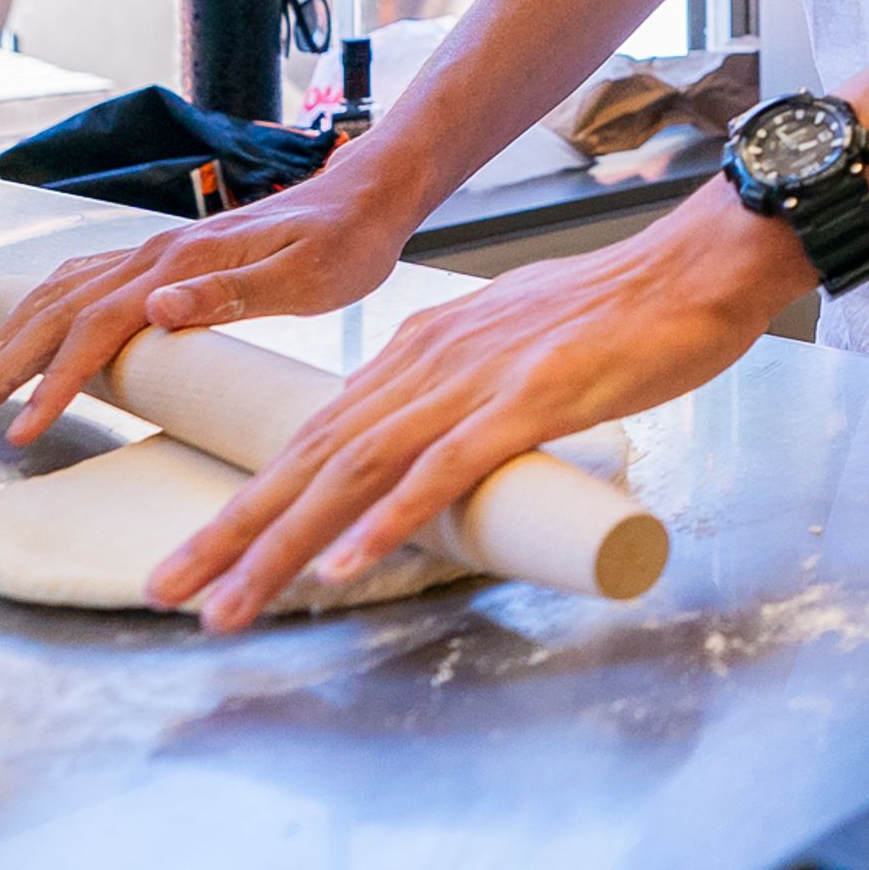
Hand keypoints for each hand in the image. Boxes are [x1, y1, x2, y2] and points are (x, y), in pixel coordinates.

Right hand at [0, 139, 423, 450]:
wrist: (366, 196)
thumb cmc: (346, 242)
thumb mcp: (308, 275)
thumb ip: (232, 292)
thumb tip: (155, 308)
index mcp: (179, 263)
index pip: (94, 330)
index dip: (52, 382)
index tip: (18, 432)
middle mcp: (151, 256)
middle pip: (48, 317)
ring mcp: (149, 255)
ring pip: (49, 304)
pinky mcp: (157, 262)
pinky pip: (73, 289)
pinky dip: (28, 319)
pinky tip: (7, 338)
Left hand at [147, 183, 807, 628]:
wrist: (697, 266)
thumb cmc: (625, 314)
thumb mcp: (520, 350)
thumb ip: (470, 392)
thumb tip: (439, 444)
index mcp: (422, 352)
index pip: (317, 435)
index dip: (252, 500)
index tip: (201, 555)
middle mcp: (429, 363)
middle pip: (312, 456)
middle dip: (233, 532)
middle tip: (170, 589)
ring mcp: (477, 380)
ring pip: (357, 471)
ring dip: (284, 543)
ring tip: (231, 603)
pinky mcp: (532, 399)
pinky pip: (446, 470)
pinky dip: (391, 520)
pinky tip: (349, 564)